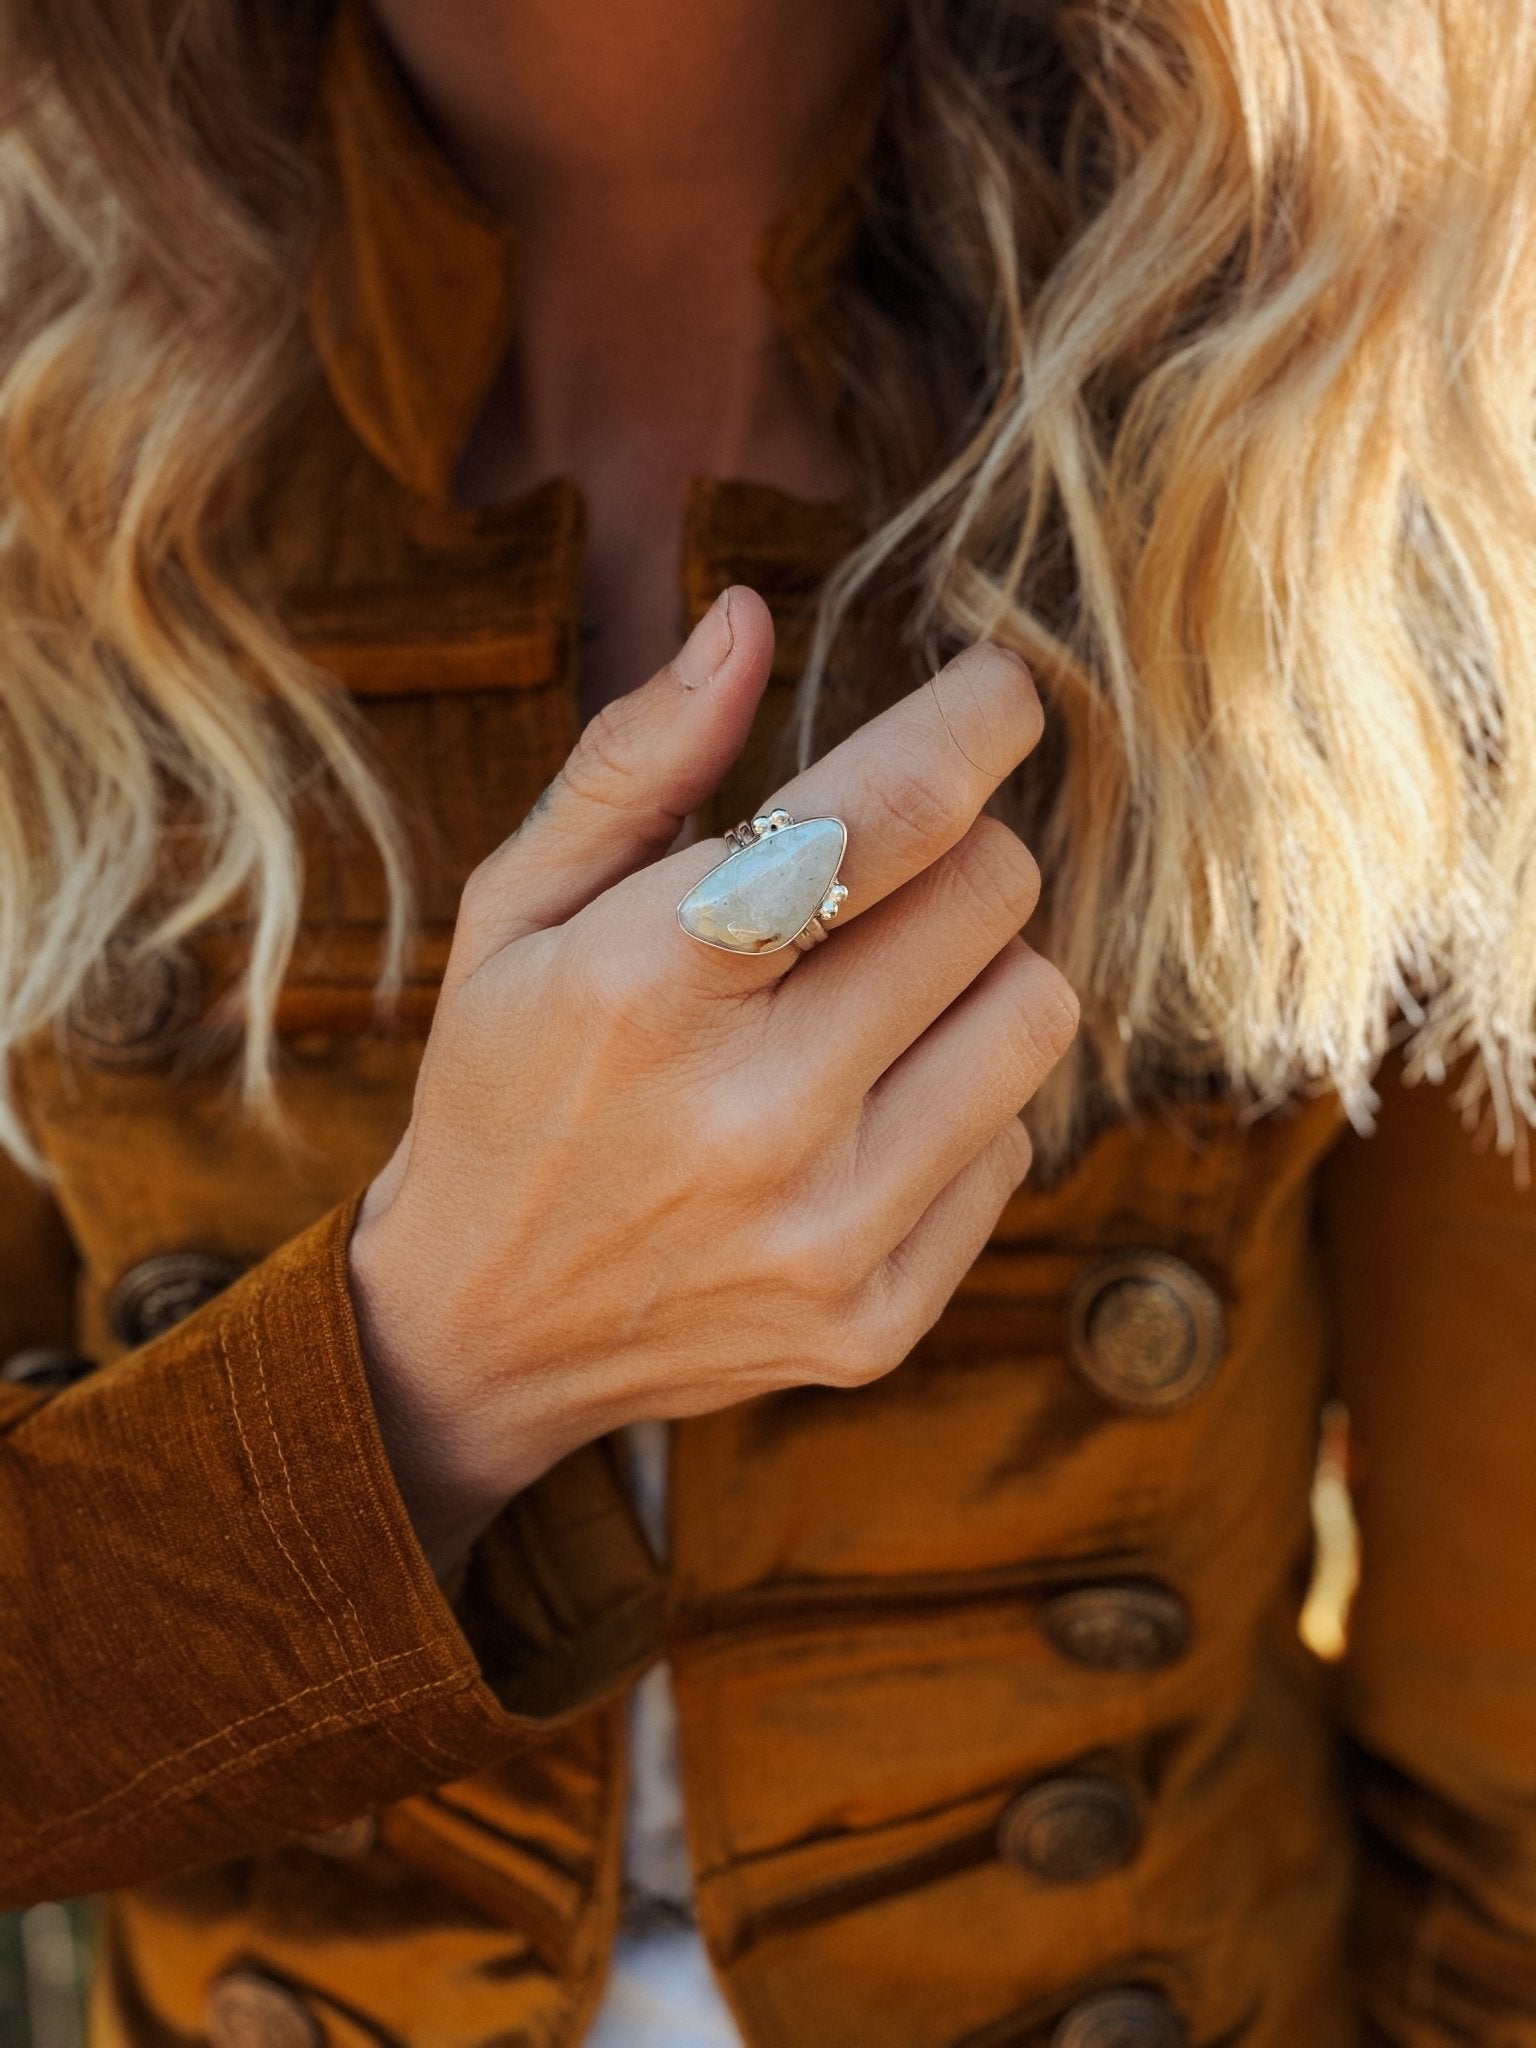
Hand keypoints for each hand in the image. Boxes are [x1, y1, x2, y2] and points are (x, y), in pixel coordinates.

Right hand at [348, 586, 1078, 1571]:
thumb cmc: (504, 1086)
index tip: (1000, 692)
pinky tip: (858, 1122)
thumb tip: (748, 619)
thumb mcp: (515, 910)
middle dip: (951, 854)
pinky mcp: (880, 1320)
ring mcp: (831, 1235)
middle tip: (874, 880)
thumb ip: (633, 761)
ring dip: (972, 977)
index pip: (888, 815)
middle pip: (993, 896)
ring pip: (1035, 1014)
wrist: (483, 1331)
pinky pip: (1017, 1143)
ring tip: (868, 1003)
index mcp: (650, 986)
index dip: (973, 725)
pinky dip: (958, 1107)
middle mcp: (756, 1118)